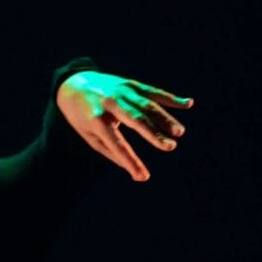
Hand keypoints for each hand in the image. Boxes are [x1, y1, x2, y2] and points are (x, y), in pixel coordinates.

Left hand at [56, 71, 192, 180]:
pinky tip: (188, 104)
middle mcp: (110, 104)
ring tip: (179, 132)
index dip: (130, 161)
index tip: (143, 177)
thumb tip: (134, 171)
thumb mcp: (89, 136)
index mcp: (96, 120)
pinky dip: (170, 98)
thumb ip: (111, 151)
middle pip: (135, 120)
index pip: (116, 143)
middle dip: (153, 134)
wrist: (73, 84)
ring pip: (147, 105)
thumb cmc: (82, 117)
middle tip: (170, 147)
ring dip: (165, 118)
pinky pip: (153, 91)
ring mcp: (121, 91)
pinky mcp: (131, 84)